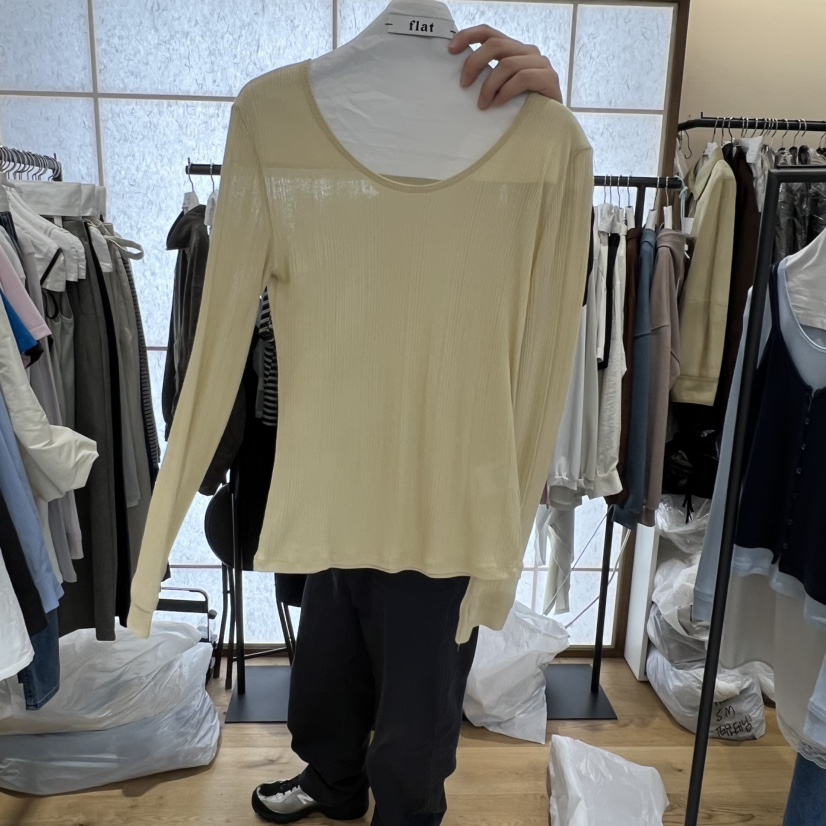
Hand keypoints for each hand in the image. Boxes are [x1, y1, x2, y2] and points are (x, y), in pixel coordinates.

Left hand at [448, 25, 562, 108]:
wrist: (550, 127)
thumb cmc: (520, 110)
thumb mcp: (500, 89)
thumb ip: (488, 78)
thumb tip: (462, 78)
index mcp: (513, 50)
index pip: (489, 33)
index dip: (468, 36)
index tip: (451, 50)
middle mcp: (527, 52)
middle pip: (495, 44)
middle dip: (475, 63)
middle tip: (464, 84)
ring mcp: (541, 64)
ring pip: (507, 64)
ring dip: (489, 86)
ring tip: (483, 105)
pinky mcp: (549, 79)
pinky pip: (522, 78)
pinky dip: (506, 92)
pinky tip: (499, 104)